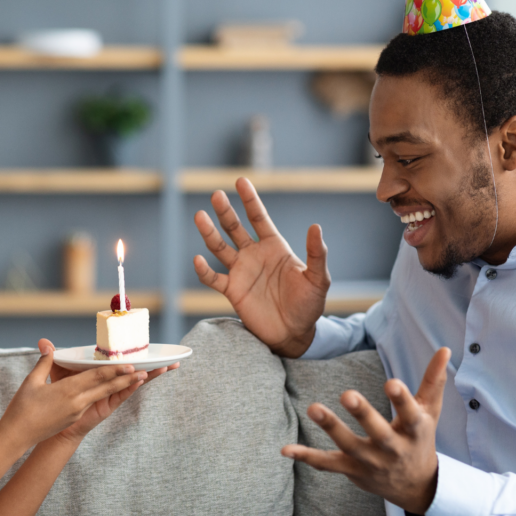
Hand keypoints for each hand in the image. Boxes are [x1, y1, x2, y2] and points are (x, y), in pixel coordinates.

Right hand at [0, 339, 146, 449]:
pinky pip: (94, 402)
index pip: (95, 377)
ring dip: (122, 386)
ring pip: (103, 394)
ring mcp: (77, 411)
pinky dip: (108, 394)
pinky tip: (115, 390)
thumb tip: (47, 345)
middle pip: (105, 387)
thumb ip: (44, 362)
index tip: (130, 365)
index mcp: (67, 391)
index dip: (114, 370)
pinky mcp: (75, 417)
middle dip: (126, 378)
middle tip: (144, 370)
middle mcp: (77, 402)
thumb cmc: (22, 408)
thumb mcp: (31, 382)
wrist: (18, 436)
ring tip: (140, 379)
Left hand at [49, 341, 180, 442]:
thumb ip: (52, 356)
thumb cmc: (54, 395)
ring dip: (148, 375)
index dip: (135, 354)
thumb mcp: (54, 372)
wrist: (50, 419)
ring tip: (165, 367)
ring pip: (133, 382)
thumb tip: (43, 341)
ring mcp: (109, 394)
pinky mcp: (107, 405)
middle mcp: (109, 383)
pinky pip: (122, 394)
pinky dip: (132, 386)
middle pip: (133, 371)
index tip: (150, 345)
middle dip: (152, 365)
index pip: (120, 362)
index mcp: (100, 373)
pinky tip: (142, 379)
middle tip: (171, 359)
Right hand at [194, 178, 329, 356]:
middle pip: (235, 228)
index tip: (241, 181)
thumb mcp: (319, 279)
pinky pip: (213, 278)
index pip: (259, 218)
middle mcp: (254, 255)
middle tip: (216, 194)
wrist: (294, 334)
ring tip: (199, 216)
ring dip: (209, 233)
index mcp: (274, 247)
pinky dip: (203, 270)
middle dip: (226, 211)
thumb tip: (316, 226)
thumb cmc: (309, 305)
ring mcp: (241, 272)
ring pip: (219, 248)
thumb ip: (316, 254)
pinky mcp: (232, 291)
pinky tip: (197, 260)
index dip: (250, 200)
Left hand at [281, 348, 450, 514]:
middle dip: (363, 414)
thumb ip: (433, 380)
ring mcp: (371, 461)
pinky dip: (307, 457)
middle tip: (347, 394)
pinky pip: (327, 464)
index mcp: (414, 430)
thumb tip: (445, 348)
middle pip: (378, 431)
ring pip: (349, 445)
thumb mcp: (430, 411)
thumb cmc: (421, 439)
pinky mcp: (352, 470)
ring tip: (313, 408)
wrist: (416, 487)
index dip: (402, 399)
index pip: (410, 413)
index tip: (392, 382)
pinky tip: (285, 449)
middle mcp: (393, 448)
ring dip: (331, 427)